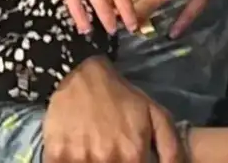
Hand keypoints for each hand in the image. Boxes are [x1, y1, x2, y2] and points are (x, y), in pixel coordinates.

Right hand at [44, 58, 180, 162]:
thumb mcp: (156, 115)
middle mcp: (107, 160)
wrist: (82, 74)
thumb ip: (172, 149)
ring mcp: (79, 159)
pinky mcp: (56, 155)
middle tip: (112, 153)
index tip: (130, 159)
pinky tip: (80, 152)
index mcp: (132, 155)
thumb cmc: (122, 97)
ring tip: (97, 151)